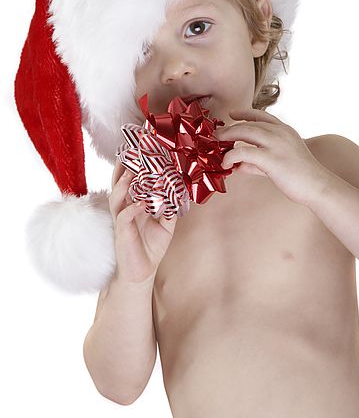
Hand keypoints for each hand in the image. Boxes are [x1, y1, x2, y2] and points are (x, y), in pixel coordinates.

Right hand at [108, 159, 177, 284]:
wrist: (140, 273)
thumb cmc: (150, 247)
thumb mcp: (166, 224)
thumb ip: (171, 208)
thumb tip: (180, 192)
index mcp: (134, 202)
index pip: (132, 178)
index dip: (136, 162)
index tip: (142, 145)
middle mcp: (125, 207)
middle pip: (120, 181)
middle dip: (125, 165)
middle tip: (132, 148)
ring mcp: (121, 219)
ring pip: (117, 196)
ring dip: (124, 184)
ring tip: (132, 173)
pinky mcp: (121, 233)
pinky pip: (123, 217)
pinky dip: (132, 209)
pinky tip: (142, 203)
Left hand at [214, 108, 329, 207]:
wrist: (317, 186)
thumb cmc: (300, 176)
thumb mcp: (278, 163)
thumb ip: (258, 162)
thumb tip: (239, 165)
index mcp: (285, 130)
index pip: (261, 115)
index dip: (245, 113)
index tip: (232, 114)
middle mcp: (280, 132)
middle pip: (249, 123)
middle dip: (230, 127)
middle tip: (217, 133)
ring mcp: (276, 144)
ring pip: (245, 132)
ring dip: (227, 136)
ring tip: (217, 144)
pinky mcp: (271, 158)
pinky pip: (244, 152)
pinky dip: (231, 156)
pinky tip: (226, 164)